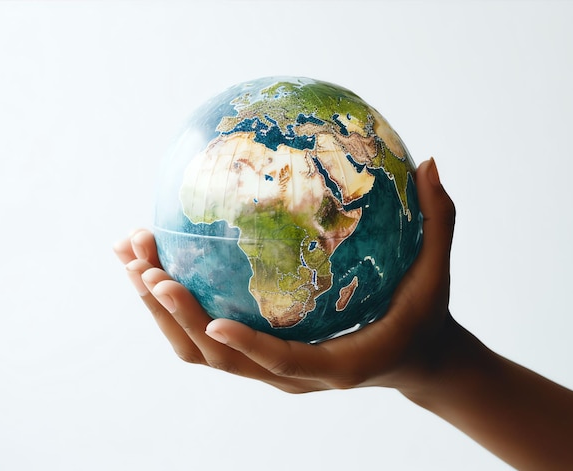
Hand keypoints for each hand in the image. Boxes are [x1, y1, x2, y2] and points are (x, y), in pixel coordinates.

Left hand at [114, 158, 455, 392]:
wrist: (415, 359)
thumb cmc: (424, 317)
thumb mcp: (435, 274)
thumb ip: (440, 222)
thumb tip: (434, 162)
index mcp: (336, 362)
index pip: (284, 362)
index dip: (248, 346)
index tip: (212, 322)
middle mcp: (292, 374)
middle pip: (219, 358)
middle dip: (176, 315)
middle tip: (147, 264)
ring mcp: (269, 367)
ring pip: (200, 350)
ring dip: (159, 308)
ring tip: (131, 255)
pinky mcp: (259, 353)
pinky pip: (206, 334)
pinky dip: (174, 303)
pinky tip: (156, 261)